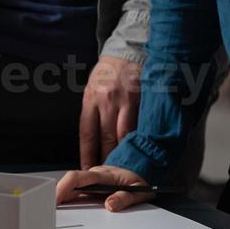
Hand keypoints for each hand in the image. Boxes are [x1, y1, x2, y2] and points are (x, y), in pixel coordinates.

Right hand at [55, 166, 153, 210]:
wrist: (145, 169)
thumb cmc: (141, 180)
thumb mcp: (140, 191)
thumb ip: (125, 198)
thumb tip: (109, 205)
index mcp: (105, 175)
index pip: (79, 178)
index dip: (64, 187)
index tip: (56, 198)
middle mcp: (95, 175)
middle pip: (69, 182)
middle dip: (56, 194)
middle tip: (46, 210)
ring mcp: (92, 179)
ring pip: (71, 187)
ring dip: (61, 197)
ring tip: (51, 213)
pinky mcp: (92, 185)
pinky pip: (76, 190)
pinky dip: (67, 198)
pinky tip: (62, 209)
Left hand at [79, 55, 141, 169]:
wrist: (125, 54)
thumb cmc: (107, 74)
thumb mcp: (91, 90)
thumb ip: (92, 113)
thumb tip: (92, 142)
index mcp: (90, 99)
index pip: (87, 134)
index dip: (87, 154)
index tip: (88, 168)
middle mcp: (107, 101)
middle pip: (107, 138)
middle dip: (107, 158)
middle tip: (108, 174)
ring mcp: (126, 101)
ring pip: (125, 135)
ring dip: (125, 153)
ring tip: (125, 167)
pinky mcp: (142, 100)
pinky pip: (140, 125)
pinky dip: (140, 139)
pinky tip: (141, 150)